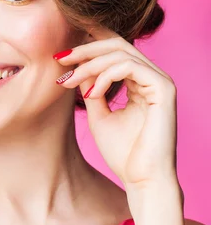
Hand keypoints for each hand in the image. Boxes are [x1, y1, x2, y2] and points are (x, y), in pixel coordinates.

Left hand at [54, 25, 177, 189]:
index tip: (61, 54)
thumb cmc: (123, 153)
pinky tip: (91, 93)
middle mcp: (152, 77)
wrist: (141, 180)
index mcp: (139, 82)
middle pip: (117, 44)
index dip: (89, 44)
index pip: (115, 50)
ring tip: (69, 80)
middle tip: (60, 58)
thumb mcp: (99, 115)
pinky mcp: (163, 88)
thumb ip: (91, 89)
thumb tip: (77, 67)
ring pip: (121, 52)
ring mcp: (160, 81)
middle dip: (85, 49)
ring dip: (89, 64)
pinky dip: (105, 76)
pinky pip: (129, 67)